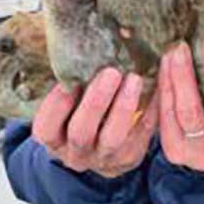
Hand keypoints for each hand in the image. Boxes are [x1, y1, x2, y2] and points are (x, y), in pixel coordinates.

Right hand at [32, 68, 158, 177]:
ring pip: (113, 137)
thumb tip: (84, 45)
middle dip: (96, 102)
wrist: (99, 150)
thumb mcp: (68, 106)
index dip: (56, 105)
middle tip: (111, 72)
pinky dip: (149, 110)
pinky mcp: (129, 158)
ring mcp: (103, 159)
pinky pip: (142, 134)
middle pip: (81, 133)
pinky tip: (156, 86)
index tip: (69, 80)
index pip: (46, 127)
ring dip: (124, 106)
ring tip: (134, 79)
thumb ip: (72, 84)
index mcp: (54, 139)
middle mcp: (76, 153)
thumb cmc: (79, 114)